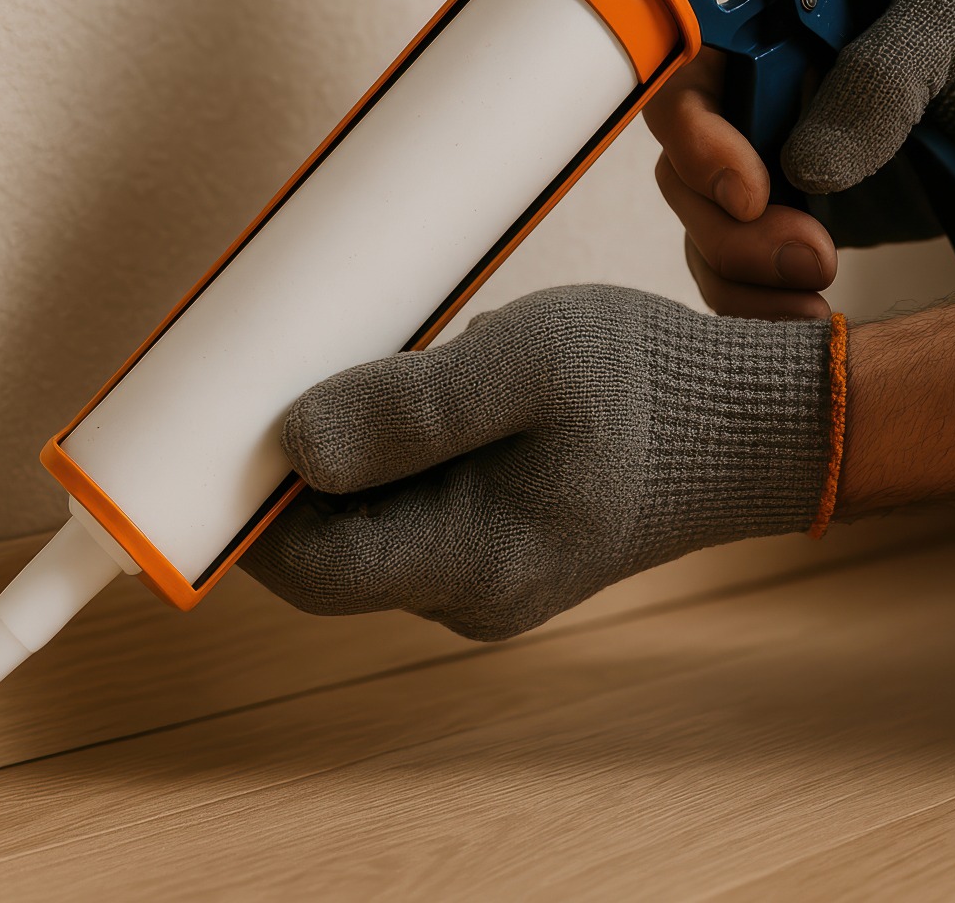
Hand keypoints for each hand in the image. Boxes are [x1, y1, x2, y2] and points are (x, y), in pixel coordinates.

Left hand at [241, 284, 834, 640]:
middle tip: (277, 374)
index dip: (243, 510)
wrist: (745, 424)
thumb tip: (294, 446)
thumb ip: (411, 407)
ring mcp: (484, 577)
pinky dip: (389, 458)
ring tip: (361, 371)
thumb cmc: (646, 387)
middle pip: (328, 548)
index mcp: (473, 562)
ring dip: (345, 457)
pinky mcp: (497, 547)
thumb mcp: (529, 363)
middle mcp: (468, 592)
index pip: (309, 567)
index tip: (209, 435)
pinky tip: (412, 395)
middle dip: (290, 472)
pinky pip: (410, 511)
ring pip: (367, 525)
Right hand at [644, 0, 954, 316]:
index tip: (752, 194)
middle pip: (686, 181)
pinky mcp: (794, 229)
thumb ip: (876, 82)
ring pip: (708, 239)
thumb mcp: (944, 29)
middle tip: (813, 256)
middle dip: (733, 233)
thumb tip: (804, 165)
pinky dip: (764, 310)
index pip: (685, 90)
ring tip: (816, 303)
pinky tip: (815, 322)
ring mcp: (768, 173)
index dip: (697, 145)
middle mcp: (748, 108)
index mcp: (762, 40)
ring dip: (747, 282)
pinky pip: (748, 280)